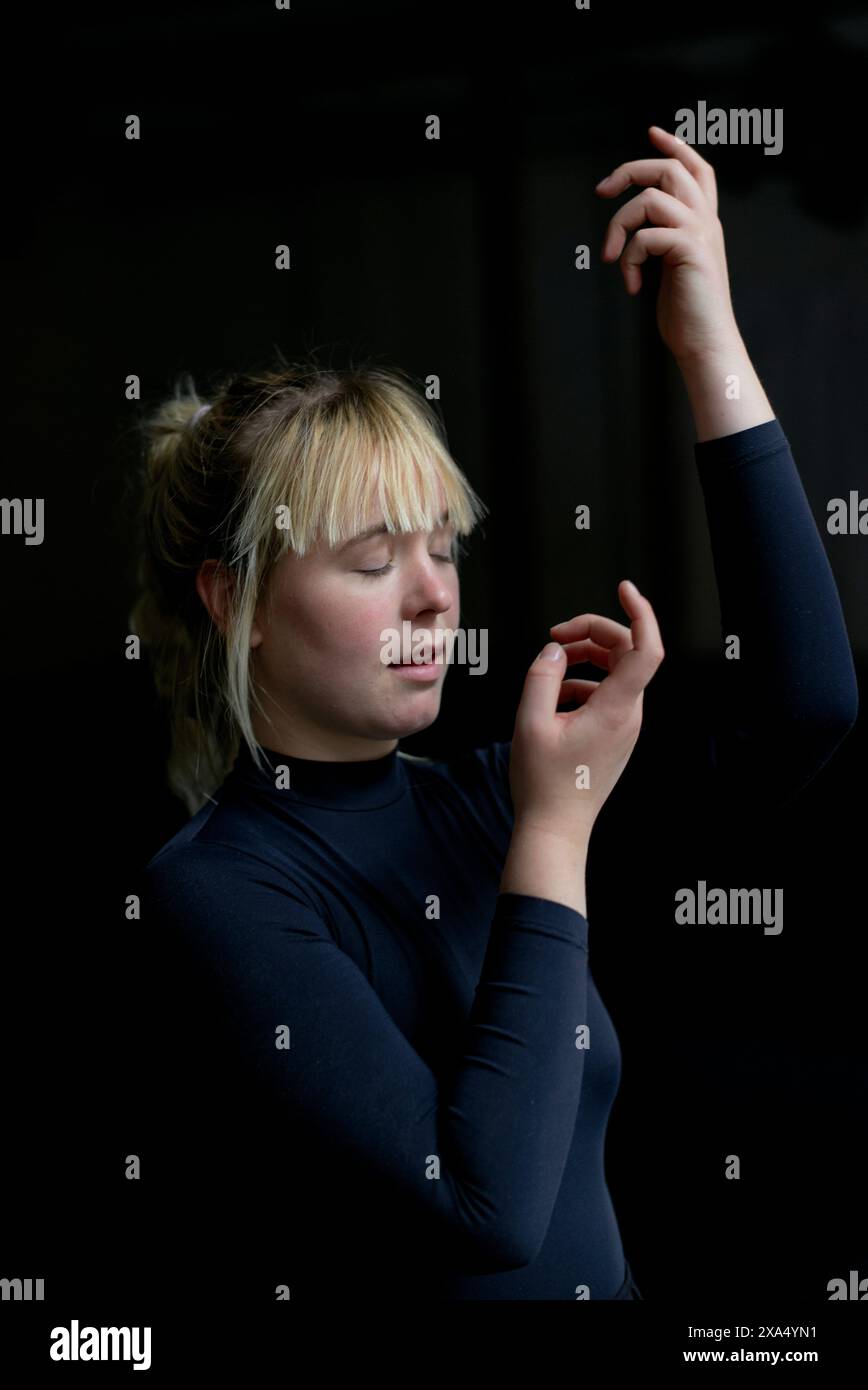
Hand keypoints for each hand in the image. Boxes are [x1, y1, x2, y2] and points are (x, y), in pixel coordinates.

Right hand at [508, 580, 664, 839]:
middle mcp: (630, 715)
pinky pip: (606, 694)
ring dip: (584, 658)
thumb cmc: (544, 783)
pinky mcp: (615, 735)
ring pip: (615, 672)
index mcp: (617, 709)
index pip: (647, 649)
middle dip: (592, 633)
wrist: (555, 829)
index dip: (641, 612)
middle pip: (626, 652)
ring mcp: (626, 726)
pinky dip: (581, 684)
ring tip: (548, 667)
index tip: (623, 588)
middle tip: (555, 635)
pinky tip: (552, 698)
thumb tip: (555, 650)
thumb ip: (542, 676)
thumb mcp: (530, 722)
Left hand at [595, 125, 740, 364]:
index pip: (697, 169)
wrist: (706, 343)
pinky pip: (646, 236)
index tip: (652, 132)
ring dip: (619, 225)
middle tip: (601, 191)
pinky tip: (630, 285)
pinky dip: (629, 259)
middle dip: (630, 171)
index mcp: (704, 223)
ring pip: (651, 198)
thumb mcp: (672, 269)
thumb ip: (662, 242)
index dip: (676, 147)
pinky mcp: (690, 251)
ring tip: (611, 259)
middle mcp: (706, 221)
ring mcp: (700, 234)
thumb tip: (634, 231)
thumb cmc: (686, 314)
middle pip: (670, 170)